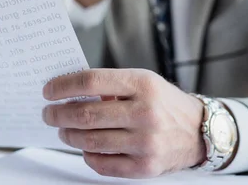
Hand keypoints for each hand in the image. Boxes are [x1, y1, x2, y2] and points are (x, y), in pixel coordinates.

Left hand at [42, 69, 205, 178]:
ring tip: (63, 130)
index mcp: (143, 84)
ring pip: (90, 141)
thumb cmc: (164, 102)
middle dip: (58, 114)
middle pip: (86, 114)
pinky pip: (102, 164)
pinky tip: (85, 147)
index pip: (91, 82)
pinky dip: (87, 155)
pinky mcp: (145, 167)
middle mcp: (145, 113)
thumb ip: (110, 85)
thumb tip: (69, 92)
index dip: (63, 86)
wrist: (198, 131)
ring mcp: (145, 142)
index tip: (49, 90)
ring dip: (68, 135)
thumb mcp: (143, 81)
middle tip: (49, 113)